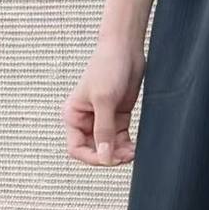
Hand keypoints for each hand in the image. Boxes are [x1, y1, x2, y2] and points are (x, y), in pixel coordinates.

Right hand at [62, 35, 145, 165]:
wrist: (126, 50)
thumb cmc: (108, 67)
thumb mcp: (104, 100)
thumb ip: (104, 130)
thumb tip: (104, 157)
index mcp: (73, 115)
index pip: (76, 148)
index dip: (92, 158)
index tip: (109, 159)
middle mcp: (85, 120)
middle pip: (94, 151)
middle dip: (109, 156)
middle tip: (126, 156)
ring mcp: (102, 120)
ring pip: (109, 148)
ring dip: (121, 153)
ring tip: (133, 152)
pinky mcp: (118, 118)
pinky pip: (121, 140)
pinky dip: (127, 146)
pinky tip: (136, 148)